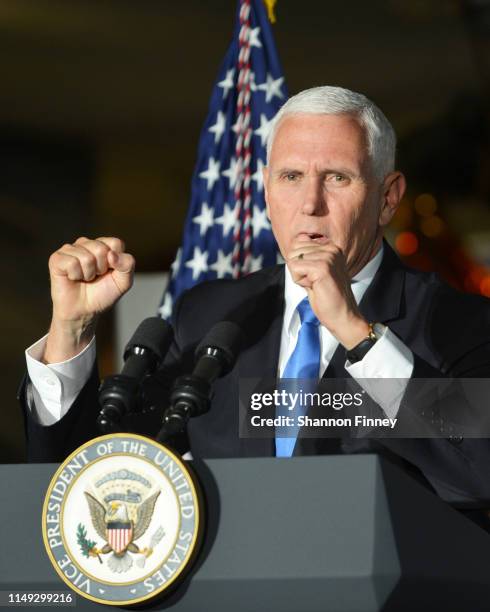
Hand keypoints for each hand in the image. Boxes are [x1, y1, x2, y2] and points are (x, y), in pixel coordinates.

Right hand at [44, 237, 134, 362]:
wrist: (84, 311)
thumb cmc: (102, 294)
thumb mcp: (123, 282)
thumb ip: (128, 264)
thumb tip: (112, 254)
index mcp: (104, 246)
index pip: (116, 243)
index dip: (115, 262)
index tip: (109, 272)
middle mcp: (87, 244)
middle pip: (100, 248)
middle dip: (101, 268)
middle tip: (95, 277)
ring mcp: (71, 249)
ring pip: (87, 257)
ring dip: (88, 274)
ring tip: (84, 278)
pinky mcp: (57, 258)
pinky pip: (71, 262)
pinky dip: (75, 275)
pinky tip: (72, 278)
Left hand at [286, 237, 369, 348]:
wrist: (343, 316)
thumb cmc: (329, 298)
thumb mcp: (315, 271)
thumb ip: (307, 257)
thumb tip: (294, 244)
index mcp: (330, 247)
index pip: (298, 242)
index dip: (299, 262)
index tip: (314, 275)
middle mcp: (331, 249)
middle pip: (294, 251)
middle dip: (298, 269)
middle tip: (315, 282)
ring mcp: (328, 257)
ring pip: (293, 260)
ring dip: (299, 276)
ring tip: (316, 285)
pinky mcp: (322, 267)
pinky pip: (295, 268)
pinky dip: (300, 281)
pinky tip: (314, 287)